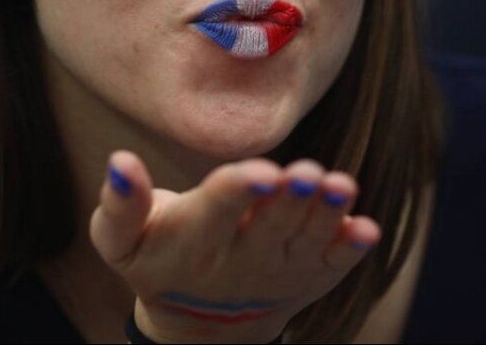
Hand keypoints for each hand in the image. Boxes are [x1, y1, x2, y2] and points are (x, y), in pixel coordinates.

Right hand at [89, 151, 380, 343]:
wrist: (200, 325)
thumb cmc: (158, 258)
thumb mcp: (121, 242)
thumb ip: (119, 205)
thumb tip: (120, 161)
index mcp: (195, 242)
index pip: (217, 211)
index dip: (237, 191)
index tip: (258, 171)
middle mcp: (243, 258)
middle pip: (270, 224)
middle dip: (290, 199)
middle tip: (307, 173)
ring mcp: (282, 268)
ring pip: (308, 239)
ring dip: (327, 214)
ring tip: (342, 187)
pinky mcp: (312, 275)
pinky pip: (336, 265)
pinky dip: (351, 249)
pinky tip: (366, 229)